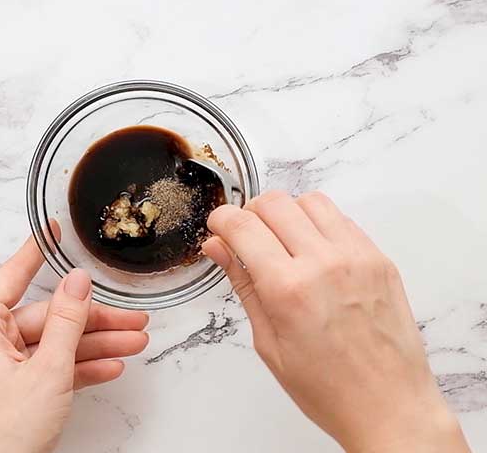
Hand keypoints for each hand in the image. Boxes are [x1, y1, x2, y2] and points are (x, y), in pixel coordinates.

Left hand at [0, 235, 148, 452]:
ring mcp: (6, 366)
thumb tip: (77, 280)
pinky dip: (83, 368)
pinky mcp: (19, 387)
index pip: (13, 276)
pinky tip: (113, 366)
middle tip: (133, 317)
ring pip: (58, 343)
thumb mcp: (47, 369)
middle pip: (51, 317)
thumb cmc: (6, 432)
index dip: (36, 251)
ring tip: (137, 342)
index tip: (52, 229)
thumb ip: (66, 321)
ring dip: (97, 345)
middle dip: (95, 321)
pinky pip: (55, 367)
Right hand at [203, 191, 469, 452]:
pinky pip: (342, 219)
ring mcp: (356, 257)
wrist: (389, 407)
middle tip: (247, 236)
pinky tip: (314, 251)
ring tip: (283, 242)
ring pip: (310, 201)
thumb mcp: (268, 342)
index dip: (221, 219)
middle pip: (274, 202)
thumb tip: (218, 248)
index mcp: (287, 289)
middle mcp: (323, 263)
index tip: (217, 227)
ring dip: (287, 212)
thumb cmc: (327, 388)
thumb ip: (243, 285)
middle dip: (250, 212)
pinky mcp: (379, 259)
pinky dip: (319, 224)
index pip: (242, 226)